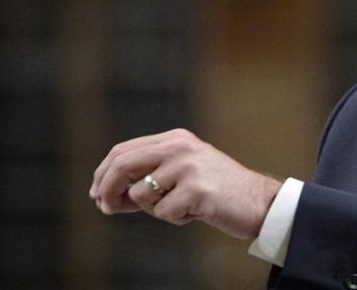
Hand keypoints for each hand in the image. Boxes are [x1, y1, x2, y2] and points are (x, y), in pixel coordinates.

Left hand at [89, 128, 281, 238]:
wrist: (259, 201)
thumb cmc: (217, 191)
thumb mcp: (182, 173)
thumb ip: (150, 176)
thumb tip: (107, 195)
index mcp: (175, 137)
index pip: (123, 150)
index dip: (103, 173)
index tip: (97, 194)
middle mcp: (180, 146)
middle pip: (123, 164)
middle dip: (107, 190)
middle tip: (106, 208)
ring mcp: (188, 166)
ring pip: (142, 194)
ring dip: (155, 209)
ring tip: (183, 206)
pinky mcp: (196, 189)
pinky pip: (163, 212)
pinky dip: (175, 218)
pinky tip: (197, 211)